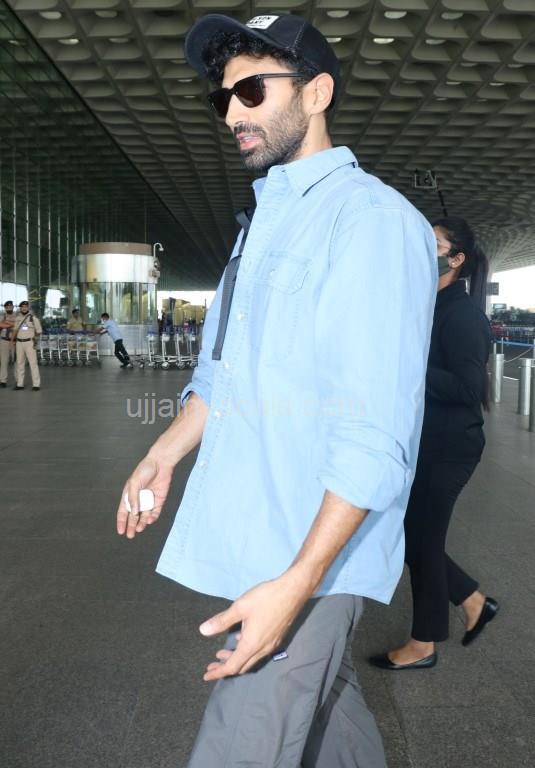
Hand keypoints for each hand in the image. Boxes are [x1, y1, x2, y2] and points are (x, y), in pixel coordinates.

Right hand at [117, 455, 173, 538]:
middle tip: (130, 535)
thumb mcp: (134, 483)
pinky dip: (152, 517)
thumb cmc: (145, 470)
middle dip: (131, 526)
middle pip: (133, 516)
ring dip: (142, 523)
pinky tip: (149, 520)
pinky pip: (155, 512)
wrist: (161, 463)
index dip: (121, 521)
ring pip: (144, 516)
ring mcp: (149, 500)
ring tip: (140, 529)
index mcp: (129, 494)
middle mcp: (138, 499)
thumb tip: (134, 512)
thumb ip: (133, 498)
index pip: (123, 511)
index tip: (120, 531)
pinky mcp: (159, 500)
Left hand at [199, 567, 314, 680]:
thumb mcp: (239, 608)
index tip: (206, 675)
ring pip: (251, 660)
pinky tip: (241, 639)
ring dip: (236, 659)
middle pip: (242, 666)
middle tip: (212, 665)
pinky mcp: (277, 638)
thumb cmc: (265, 598)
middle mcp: (262, 649)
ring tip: (222, 653)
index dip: (218, 672)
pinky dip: (246, 652)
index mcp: (251, 645)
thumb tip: (203, 631)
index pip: (232, 667)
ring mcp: (272, 645)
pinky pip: (259, 652)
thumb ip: (221, 621)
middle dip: (226, 667)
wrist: (293, 591)